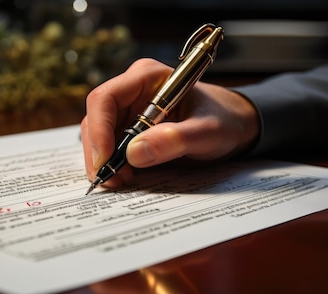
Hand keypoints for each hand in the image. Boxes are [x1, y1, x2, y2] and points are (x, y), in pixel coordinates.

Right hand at [81, 58, 260, 187]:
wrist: (232, 125)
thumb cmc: (224, 119)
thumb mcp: (208, 131)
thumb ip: (176, 139)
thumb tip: (135, 153)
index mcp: (146, 77)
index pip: (106, 98)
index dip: (99, 129)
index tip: (105, 159)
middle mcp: (131, 91)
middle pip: (95, 119)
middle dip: (98, 152)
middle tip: (112, 180)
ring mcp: (127, 111)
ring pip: (97, 136)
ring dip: (102, 161)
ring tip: (120, 181)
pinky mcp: (128, 129)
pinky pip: (109, 147)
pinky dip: (111, 165)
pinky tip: (124, 178)